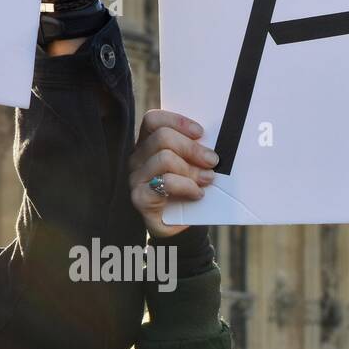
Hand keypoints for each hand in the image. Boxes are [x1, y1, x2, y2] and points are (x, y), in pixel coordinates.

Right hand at [129, 112, 217, 238]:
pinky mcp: (140, 197)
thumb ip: (195, 154)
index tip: (200, 132)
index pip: (153, 120)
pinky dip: (187, 187)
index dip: (177, 121)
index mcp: (148, 145)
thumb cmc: (187, 192)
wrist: (179, 227)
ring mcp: (136, 177)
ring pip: (165, 159)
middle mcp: (137, 158)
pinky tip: (197, 194)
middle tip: (212, 161)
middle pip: (162, 137)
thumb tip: (213, 147)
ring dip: (192, 169)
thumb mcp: (192, 168)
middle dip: (193, 148)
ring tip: (206, 179)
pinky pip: (165, 183)